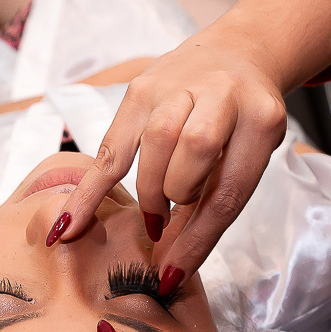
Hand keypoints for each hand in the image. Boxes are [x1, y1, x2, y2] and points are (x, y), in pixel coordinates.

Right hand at [54, 24, 287, 286]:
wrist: (238, 57)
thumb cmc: (244, 124)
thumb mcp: (247, 158)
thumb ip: (214, 205)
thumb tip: (172, 268)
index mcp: (262, 119)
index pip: (229, 187)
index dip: (198, 238)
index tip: (172, 275)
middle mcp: (222, 93)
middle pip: (194, 151)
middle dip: (178, 195)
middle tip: (170, 220)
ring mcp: (179, 85)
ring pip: (154, 141)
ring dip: (149, 189)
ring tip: (154, 214)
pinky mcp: (141, 88)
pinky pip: (111, 144)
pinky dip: (90, 189)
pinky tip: (69, 225)